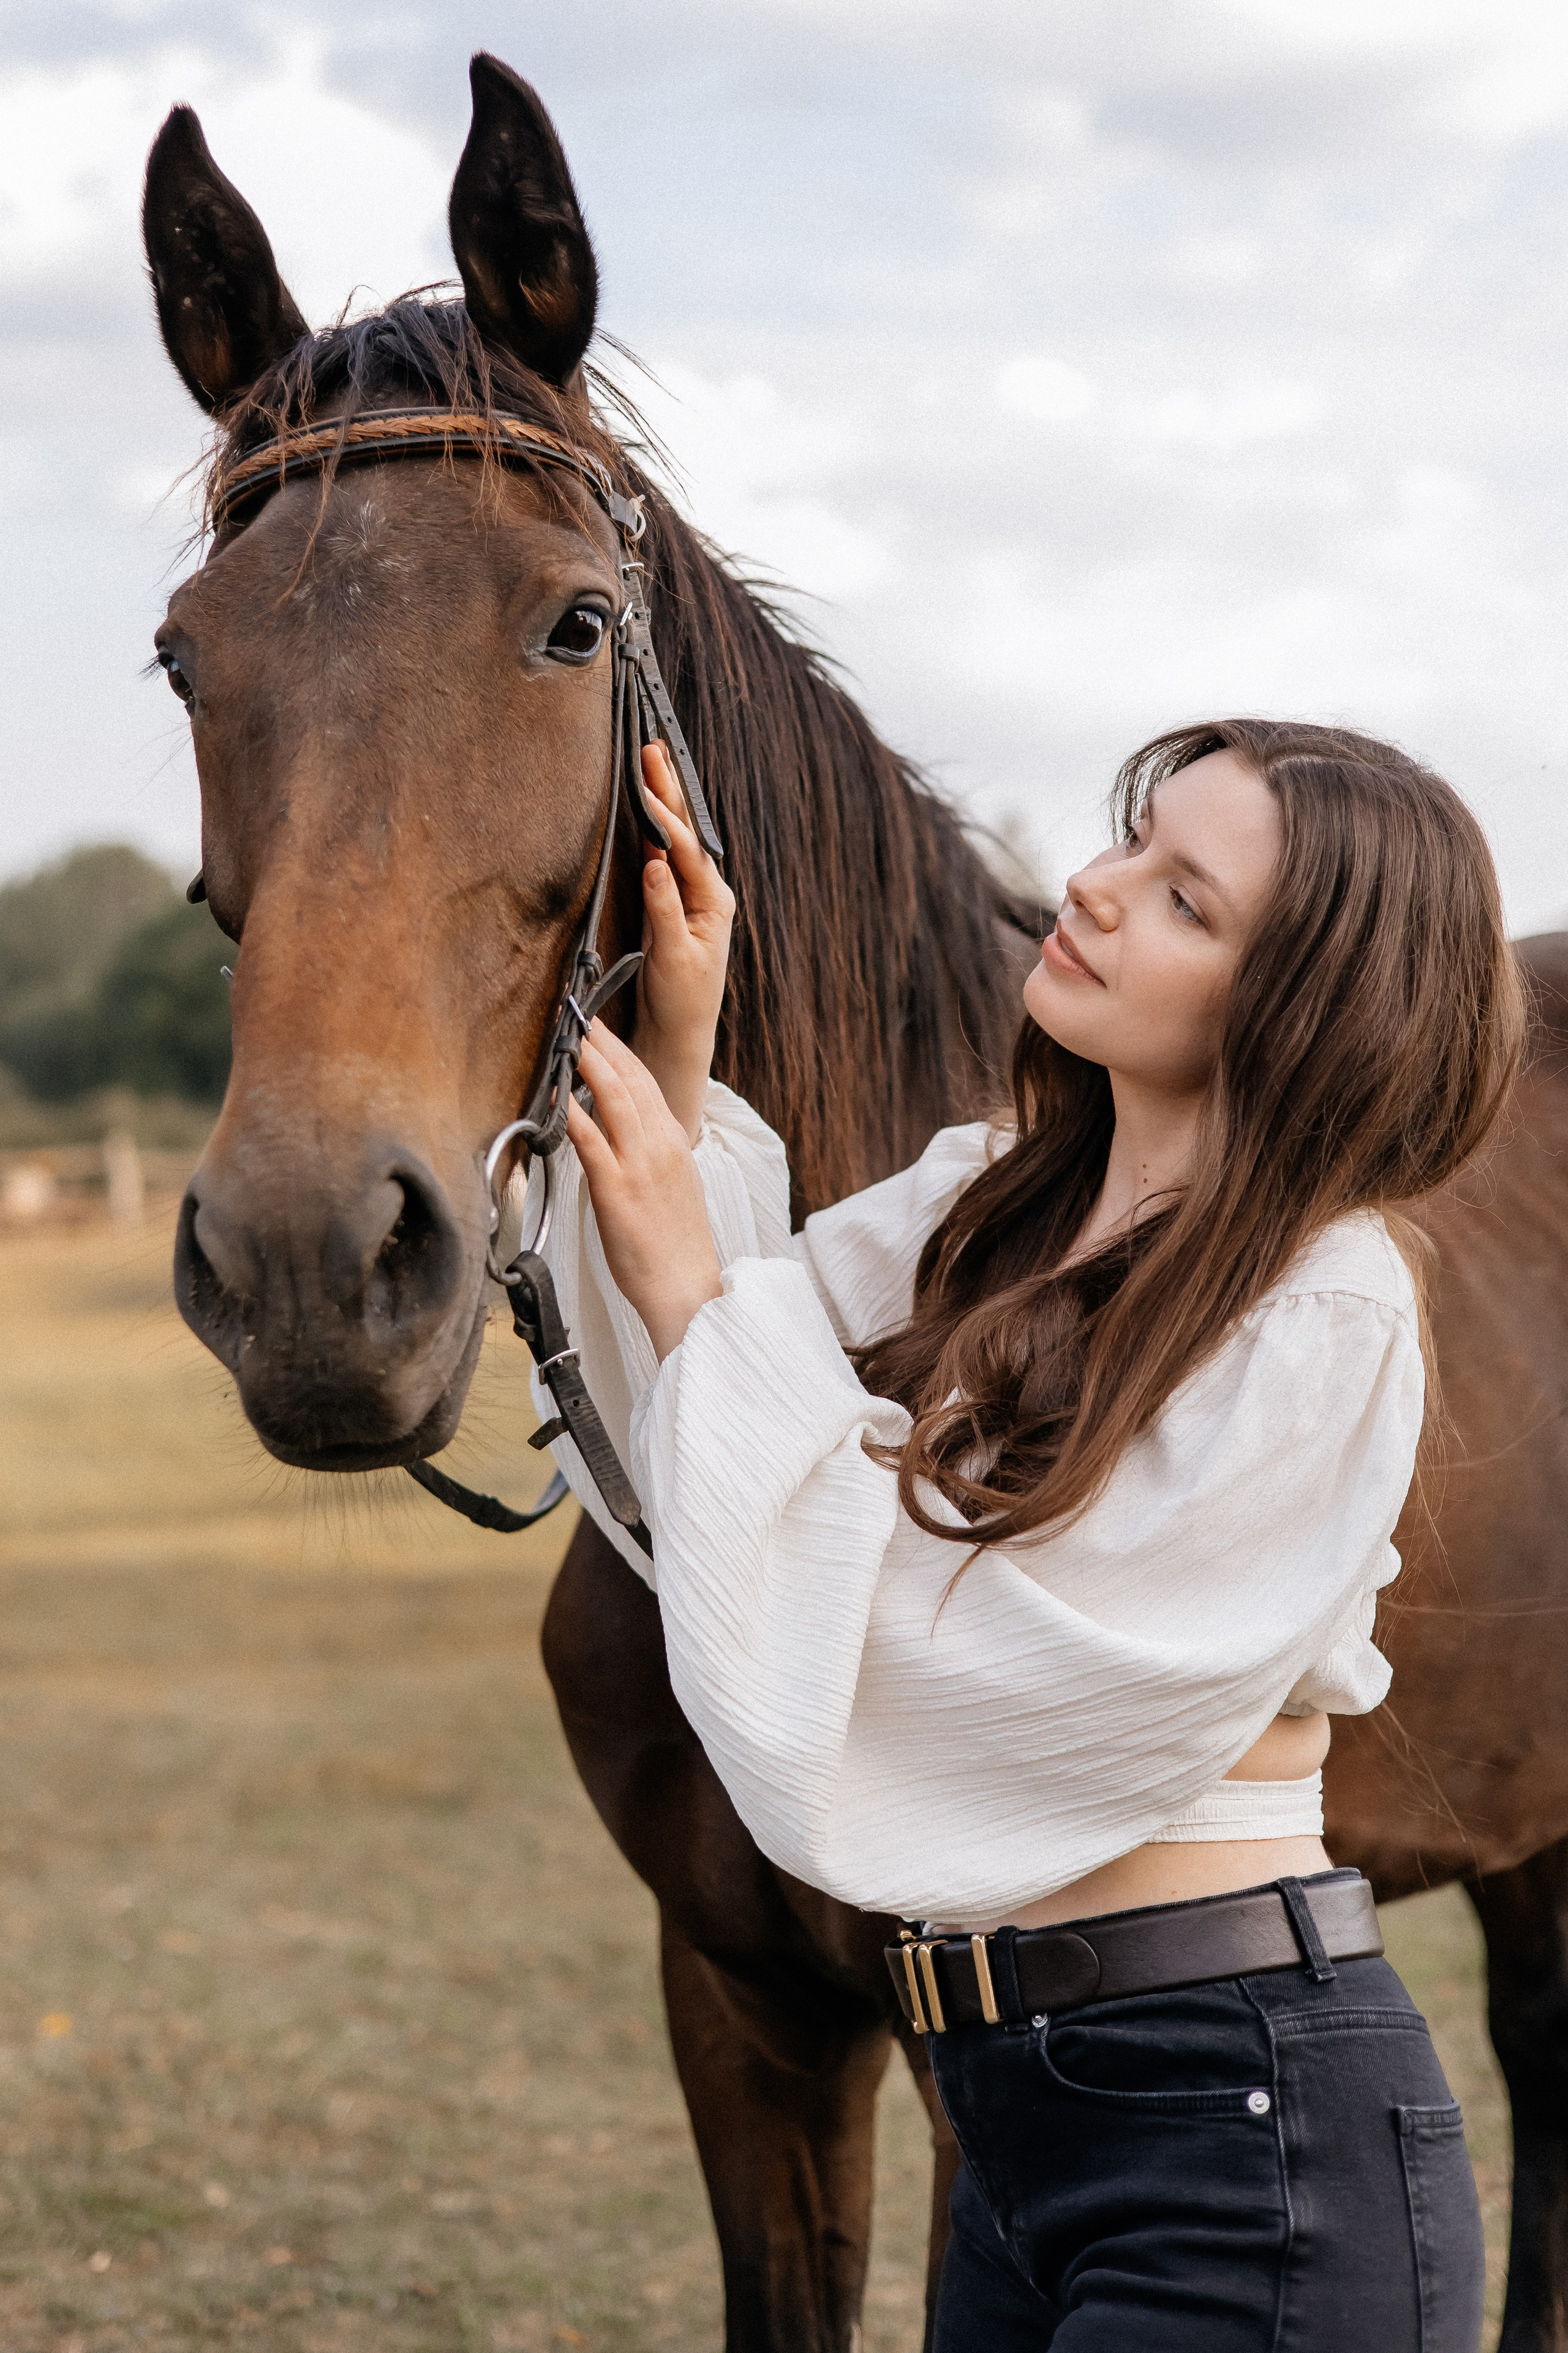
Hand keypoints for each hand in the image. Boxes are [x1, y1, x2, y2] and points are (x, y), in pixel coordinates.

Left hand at [568, 1021, 723, 1361]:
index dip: (620, 1050)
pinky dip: (572, 1111)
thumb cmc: (674, 1243)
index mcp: (673, 1141)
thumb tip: (622, 1133)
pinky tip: (555, 1092)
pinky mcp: (617, 1188)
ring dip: (588, 1061)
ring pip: (614, 1097)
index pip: (646, 1081)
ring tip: (566, 1034)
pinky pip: (591, 1139)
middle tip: (577, 1012)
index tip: (598, 1027)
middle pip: (630, 1078)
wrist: (685, 1286)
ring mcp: (640, 1163)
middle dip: (602, 1042)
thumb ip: (649, 1152)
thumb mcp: (672, 1184)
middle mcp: (660, 1143)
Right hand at [632, 741, 734, 1141]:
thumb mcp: (674, 957)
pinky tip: (644, 806)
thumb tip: (656, 863)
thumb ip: (665, 910)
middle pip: (686, 832)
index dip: (666, 813)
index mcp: (714, 902)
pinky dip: (653, 828)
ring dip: (662, 801)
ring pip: (674, 839)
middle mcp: (706, 892)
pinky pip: (662, 856)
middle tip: (652, 747)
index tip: (647, 779)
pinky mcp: (671, 903)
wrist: (680, 1032)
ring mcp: (689, 895)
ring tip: (649, 763)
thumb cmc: (682, 1000)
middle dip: (669, 789)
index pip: (686, 848)